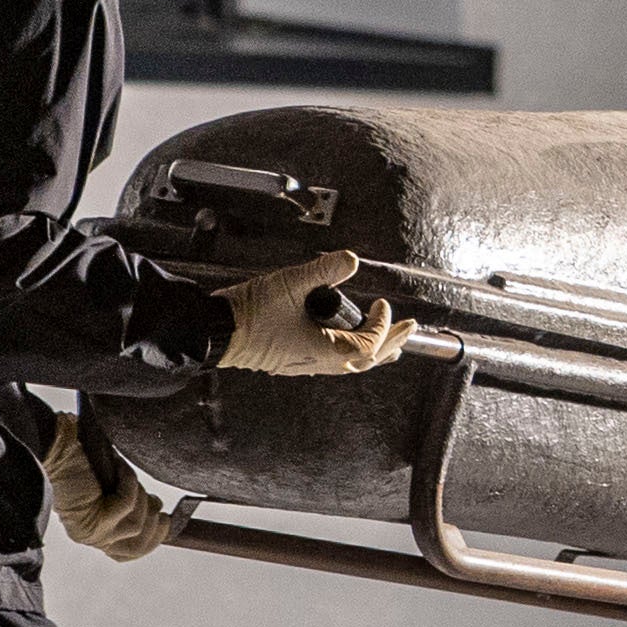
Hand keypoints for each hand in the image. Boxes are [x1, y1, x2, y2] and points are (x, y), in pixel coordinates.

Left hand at [41, 412, 170, 561]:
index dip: (153, 539)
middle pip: (138, 546)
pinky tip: (118, 468)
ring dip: (141, 497)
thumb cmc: (74, 461)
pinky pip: (127, 505)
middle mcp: (91, 537)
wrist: (48, 447)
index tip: (165, 520)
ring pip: (137, 525)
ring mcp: (92, 532)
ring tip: (126, 475)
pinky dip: (129, 483)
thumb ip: (128, 504)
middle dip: (155, 523)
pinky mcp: (93, 521)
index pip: (128, 552)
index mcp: (92, 532)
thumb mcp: (107, 489)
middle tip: (155, 500)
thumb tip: (159, 509)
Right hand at [214, 251, 415, 377]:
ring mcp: (304, 366)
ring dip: (372, 354)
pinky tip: (345, 349)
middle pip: (367, 361)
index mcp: (325, 350)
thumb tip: (351, 260)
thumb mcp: (291, 283)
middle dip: (391, 345)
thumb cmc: (250, 313)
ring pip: (350, 367)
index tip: (384, 305)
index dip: (383, 324)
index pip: (369, 342)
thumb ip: (324, 271)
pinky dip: (349, 356)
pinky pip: (332, 365)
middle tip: (410, 331)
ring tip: (389, 347)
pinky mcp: (292, 363)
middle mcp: (318, 364)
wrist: (216, 330)